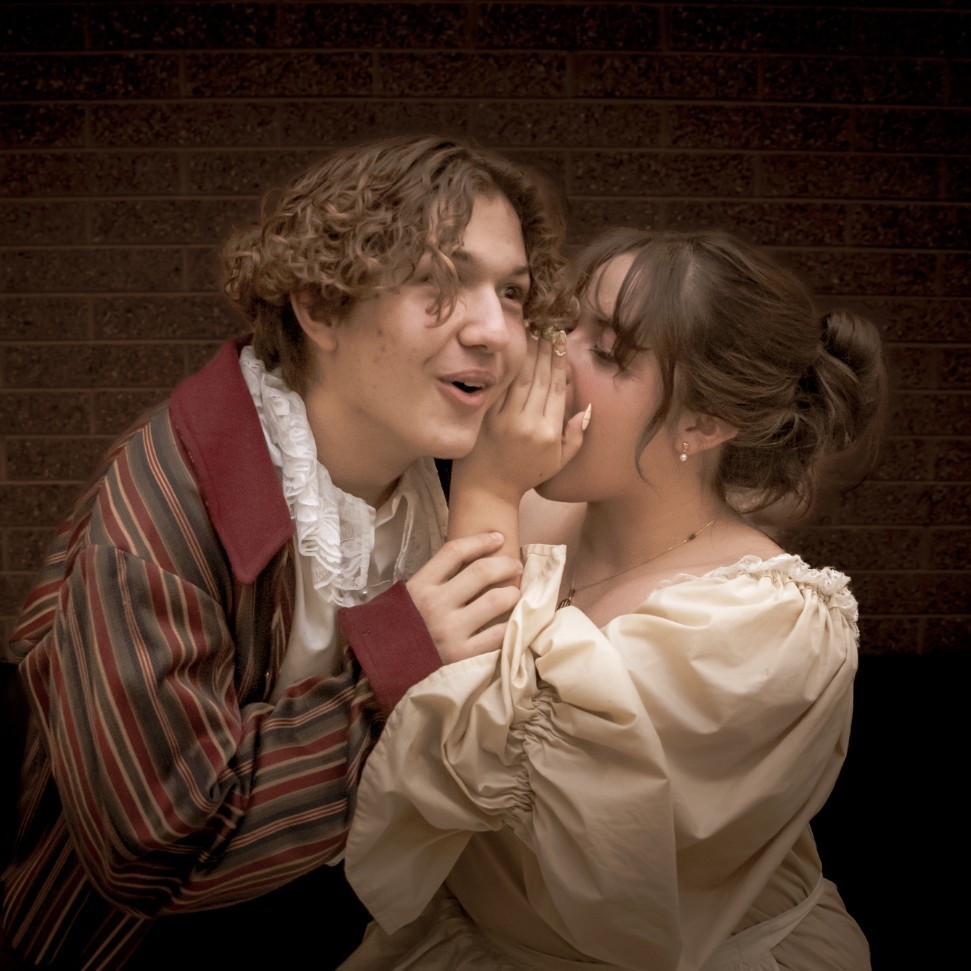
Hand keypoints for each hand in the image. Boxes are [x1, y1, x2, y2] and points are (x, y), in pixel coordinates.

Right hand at [406, 532, 522, 662]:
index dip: (481, 540)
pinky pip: (499, 634)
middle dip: (506, 564)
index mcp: (420, 586)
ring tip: (515, 593)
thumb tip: (471, 560)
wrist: (387, 667)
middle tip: (515, 565)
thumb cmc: (400, 629)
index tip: (498, 537)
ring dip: (513, 593)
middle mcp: (436, 605)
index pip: (455, 551)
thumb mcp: (408, 596)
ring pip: (496, 600)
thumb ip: (434, 580)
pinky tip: (513, 619)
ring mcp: (450, 631)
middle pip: (481, 572)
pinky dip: (511, 623)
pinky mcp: (462, 656)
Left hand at [453, 332, 586, 505]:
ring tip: (533, 332)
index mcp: (549, 432)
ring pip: (521, 378)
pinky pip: (500, 387)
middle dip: (546, 351)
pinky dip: (506, 368)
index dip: (560, 363)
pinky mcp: (486, 418)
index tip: (561, 343)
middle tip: (549, 328)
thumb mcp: (559, 462)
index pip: (558, 389)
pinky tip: (511, 352)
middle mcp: (529, 423)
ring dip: (528, 353)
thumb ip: (576, 436)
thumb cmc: (525, 475)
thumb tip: (587, 409)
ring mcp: (505, 419)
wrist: (487, 490)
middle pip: (541, 378)